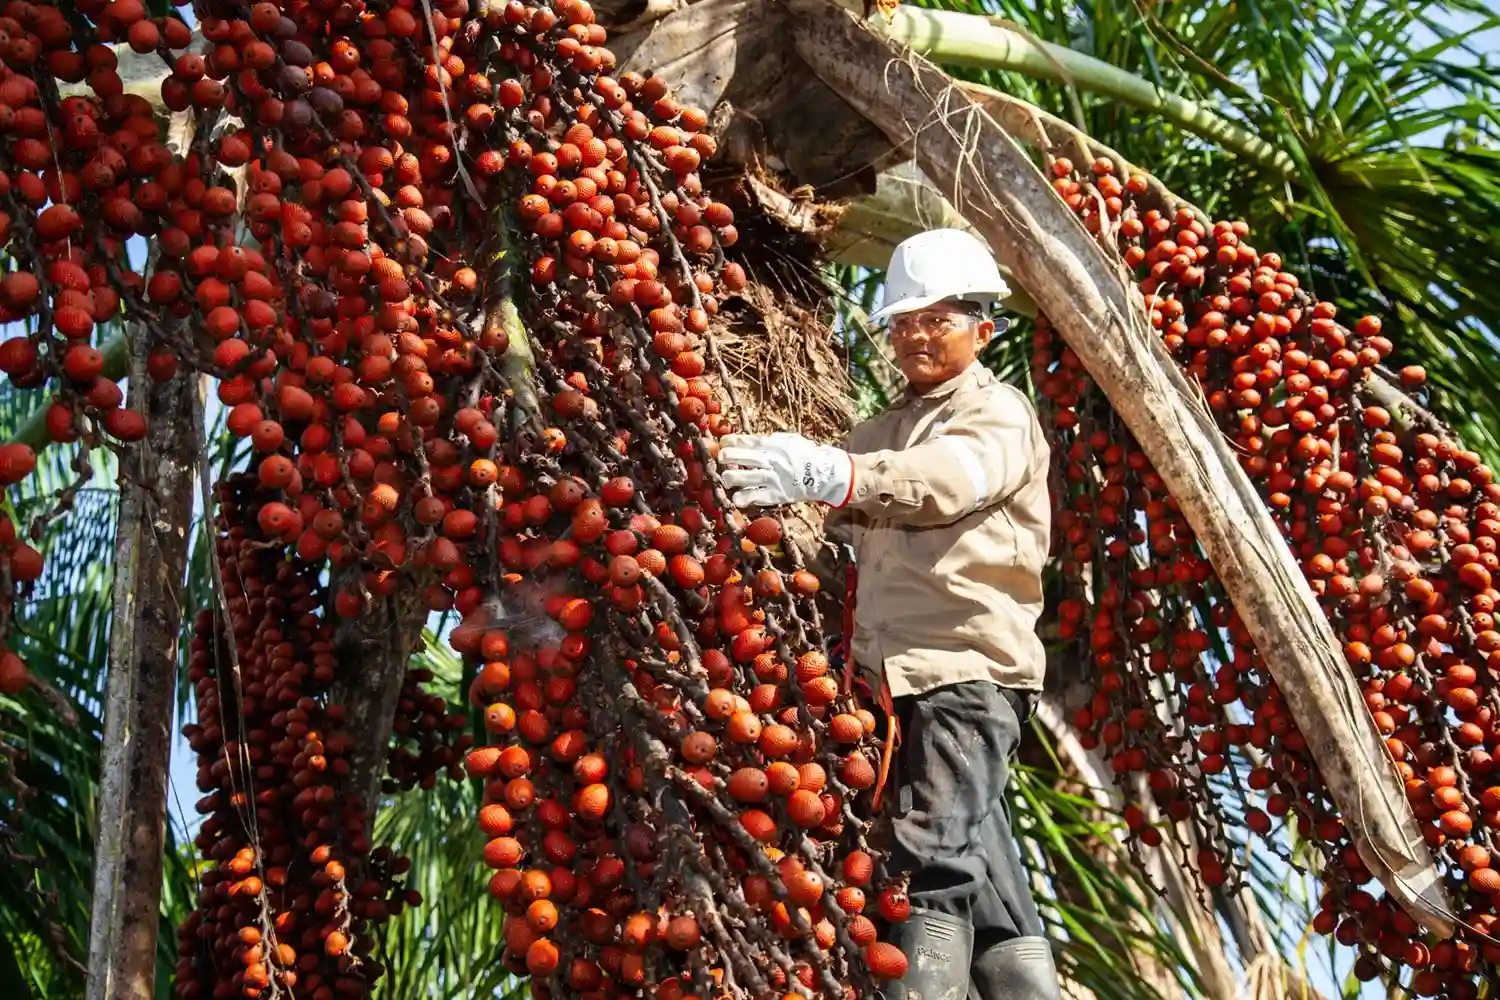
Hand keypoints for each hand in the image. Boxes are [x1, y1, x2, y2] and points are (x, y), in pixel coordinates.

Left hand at [719, 433, 853, 508]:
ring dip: (730, 478)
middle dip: (726, 457)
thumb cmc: (808, 455)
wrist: (824, 475)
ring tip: (727, 479)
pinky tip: (736, 498)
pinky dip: (743, 498)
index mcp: (772, 446)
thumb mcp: (791, 440)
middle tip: (721, 459)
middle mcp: (769, 461)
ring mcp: (771, 478)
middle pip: (739, 457)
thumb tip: (756, 440)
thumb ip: (773, 440)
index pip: (746, 441)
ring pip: (742, 477)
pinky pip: (755, 497)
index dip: (730, 441)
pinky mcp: (776, 494)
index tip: (723, 443)